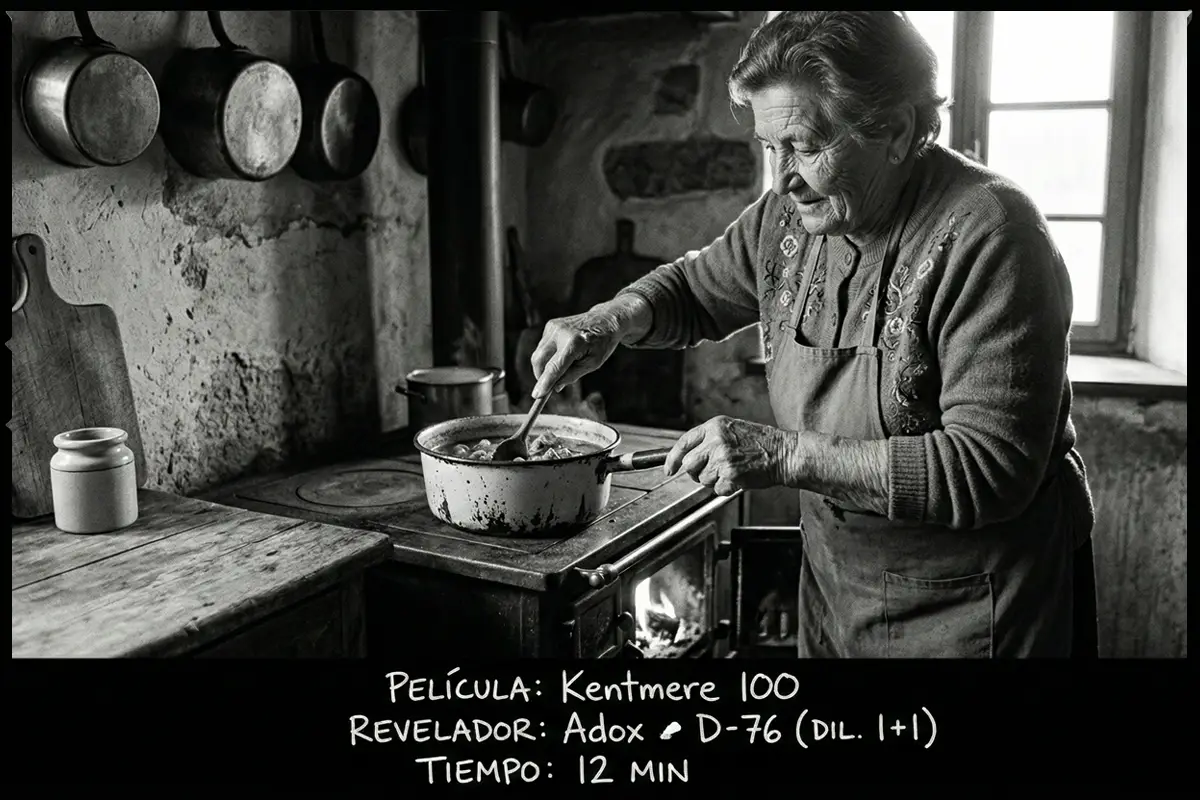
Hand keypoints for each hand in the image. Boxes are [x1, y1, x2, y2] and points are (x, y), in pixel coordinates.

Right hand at [530, 295, 650, 398]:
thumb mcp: (593, 363)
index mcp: (575, 343)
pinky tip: (563, 353)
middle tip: (548, 386)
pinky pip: (542, 346)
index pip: (554, 367)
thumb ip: (573, 375)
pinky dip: (548, 356)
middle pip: (539, 360)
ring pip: (538, 354)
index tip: (537, 395)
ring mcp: (553, 327)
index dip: (544, 383)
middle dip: (540, 376)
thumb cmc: (602, 343)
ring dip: (545, 366)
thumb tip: (555, 387)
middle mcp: (560, 332)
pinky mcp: (550, 325)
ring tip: (565, 365)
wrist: (605, 319)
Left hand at [664, 416, 795, 495]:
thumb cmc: (762, 443)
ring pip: (703, 479)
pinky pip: (718, 489)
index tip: (669, 469)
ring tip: (733, 471)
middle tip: (713, 472)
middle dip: (697, 473)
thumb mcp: (733, 430)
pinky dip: (727, 489)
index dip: (672, 458)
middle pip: (690, 465)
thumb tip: (690, 456)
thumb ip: (711, 439)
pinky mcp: (730, 474)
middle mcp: (715, 440)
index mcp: (715, 426)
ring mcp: (722, 457)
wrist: (785, 453)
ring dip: (715, 481)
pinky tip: (740, 479)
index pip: (684, 442)